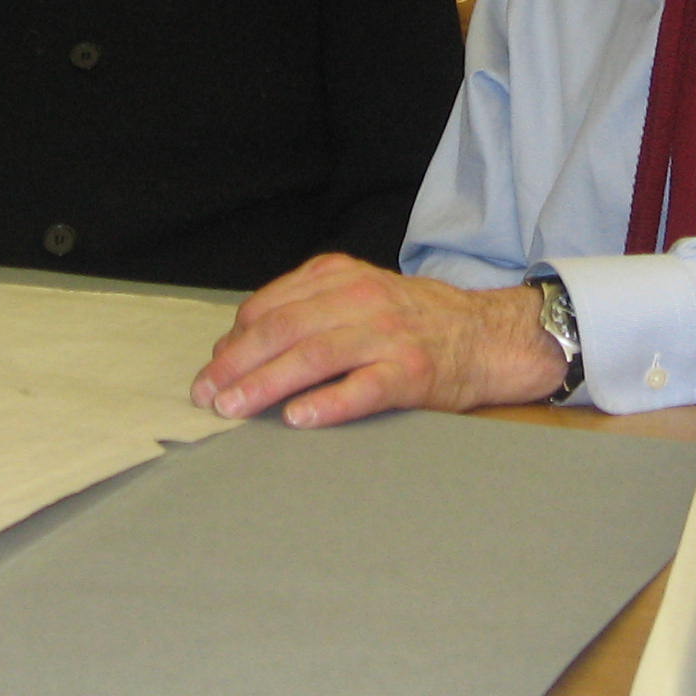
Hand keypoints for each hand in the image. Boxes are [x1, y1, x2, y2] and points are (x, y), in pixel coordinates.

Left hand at [191, 254, 566, 429]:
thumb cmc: (416, 321)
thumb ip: (308, 309)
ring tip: (233, 408)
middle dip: (235, 364)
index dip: (233, 339)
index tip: (212, 368)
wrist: (488, 335)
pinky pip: (362, 388)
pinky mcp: (411, 372)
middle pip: (283, 330)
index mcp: (341, 277)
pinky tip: (298, 418)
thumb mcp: (360, 294)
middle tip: (206, 395)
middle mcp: (361, 299)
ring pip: (312, 357)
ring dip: (265, 384)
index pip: (270, 305)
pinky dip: (327, 403)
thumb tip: (242, 345)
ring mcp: (387, 335)